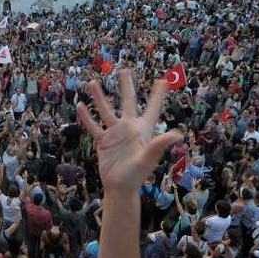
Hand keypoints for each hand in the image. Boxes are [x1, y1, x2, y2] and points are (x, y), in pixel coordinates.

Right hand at [77, 69, 180, 193]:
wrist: (119, 188)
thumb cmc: (137, 175)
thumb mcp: (148, 158)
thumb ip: (159, 145)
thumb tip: (178, 134)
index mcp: (143, 130)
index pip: (152, 108)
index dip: (158, 95)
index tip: (163, 80)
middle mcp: (129, 128)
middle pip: (128, 102)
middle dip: (126, 86)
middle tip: (124, 70)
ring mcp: (115, 133)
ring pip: (106, 110)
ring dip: (99, 97)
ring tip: (91, 82)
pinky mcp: (103, 141)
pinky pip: (93, 126)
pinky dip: (86, 117)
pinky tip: (80, 106)